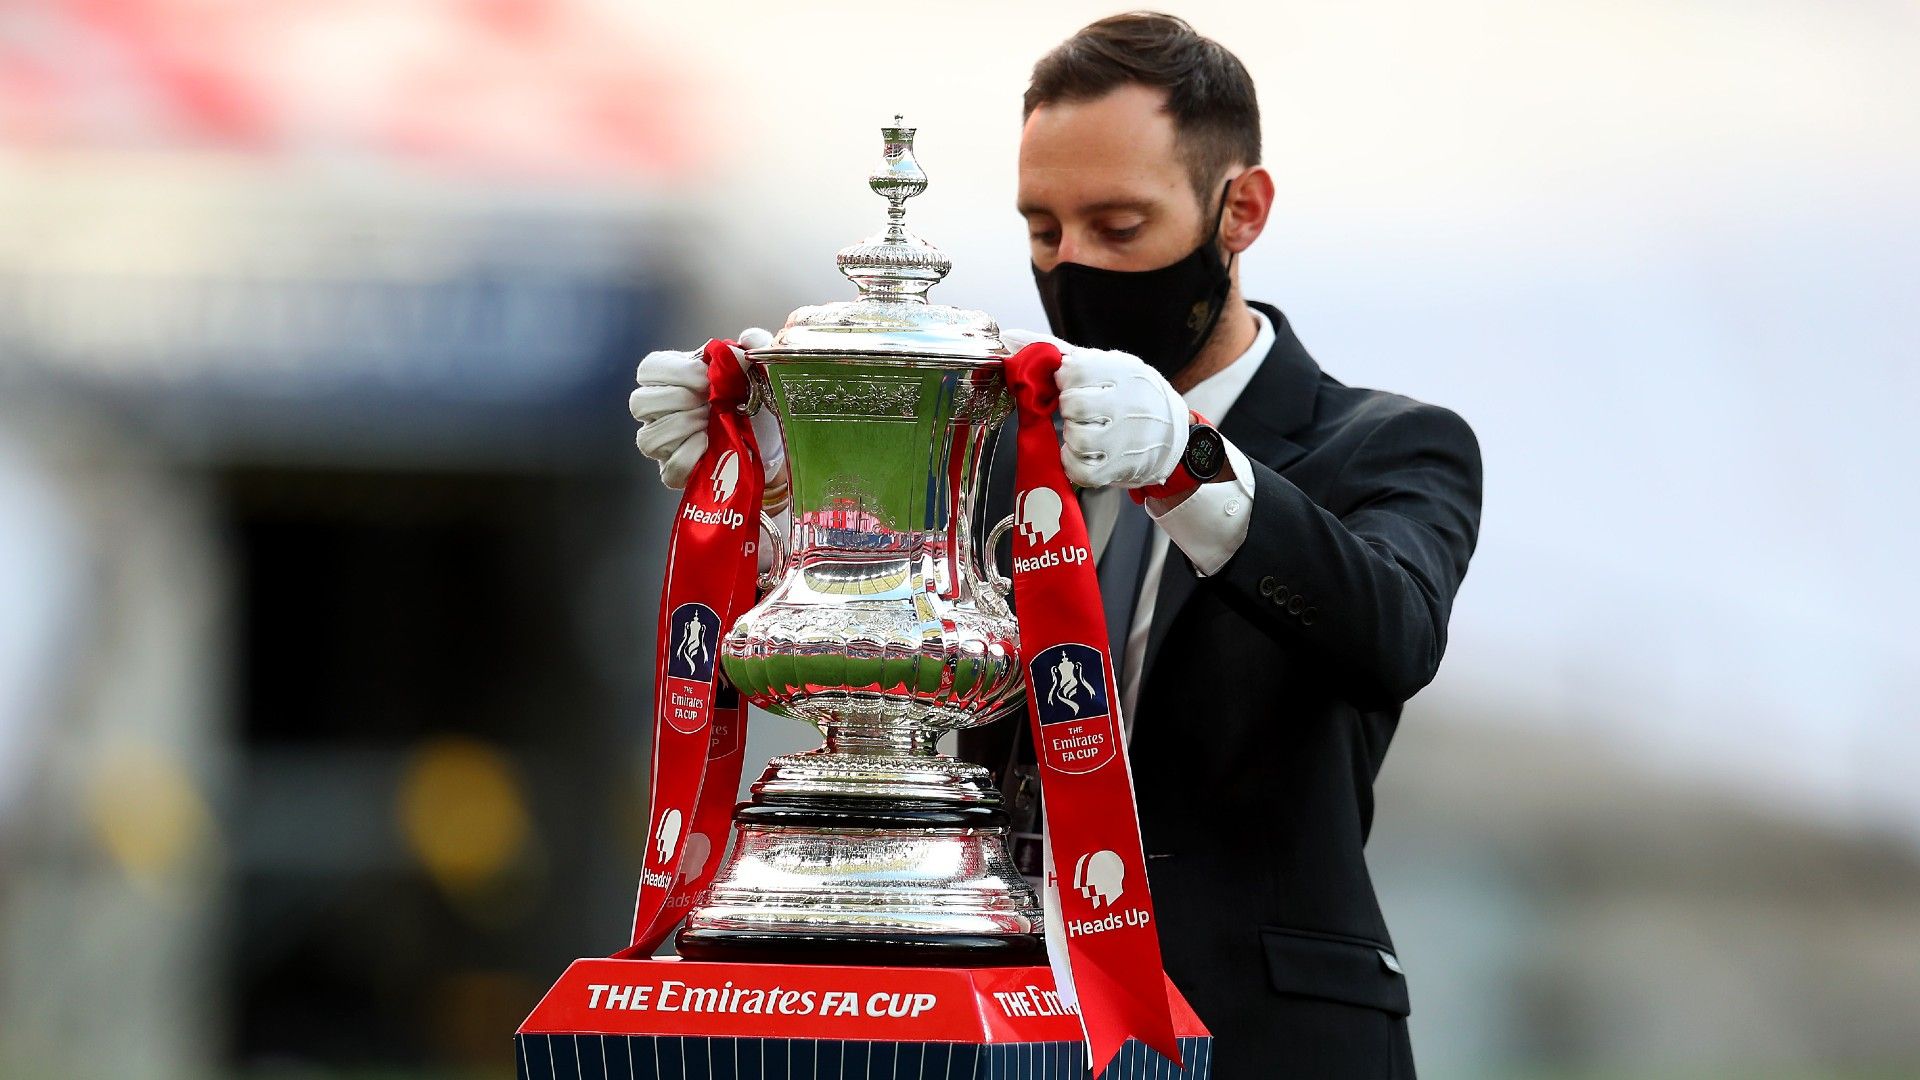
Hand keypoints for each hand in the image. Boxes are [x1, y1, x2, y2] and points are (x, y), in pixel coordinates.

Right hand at [630, 328, 783, 489]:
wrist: (772, 436)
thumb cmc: (755, 398)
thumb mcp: (758, 366)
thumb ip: (756, 344)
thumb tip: (749, 338)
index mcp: (672, 379)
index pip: (647, 370)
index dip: (673, 371)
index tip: (705, 376)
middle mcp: (660, 412)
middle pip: (638, 403)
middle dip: (678, 399)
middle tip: (711, 401)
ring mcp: (665, 444)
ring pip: (647, 439)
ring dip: (683, 427)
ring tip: (711, 422)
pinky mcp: (677, 472)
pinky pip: (668, 470)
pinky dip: (689, 457)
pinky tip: (709, 446)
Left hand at [1003, 329, 1186, 488]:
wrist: (1173, 432)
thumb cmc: (1129, 393)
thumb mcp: (1105, 363)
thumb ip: (1057, 350)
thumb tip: (1009, 338)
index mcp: (1123, 371)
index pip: (1075, 370)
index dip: (1064, 378)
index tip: (1070, 383)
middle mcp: (1128, 404)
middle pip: (1073, 405)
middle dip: (1068, 407)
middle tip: (1078, 410)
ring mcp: (1126, 438)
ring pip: (1077, 438)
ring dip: (1071, 435)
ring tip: (1082, 430)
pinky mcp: (1121, 467)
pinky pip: (1082, 469)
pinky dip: (1072, 462)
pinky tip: (1080, 452)